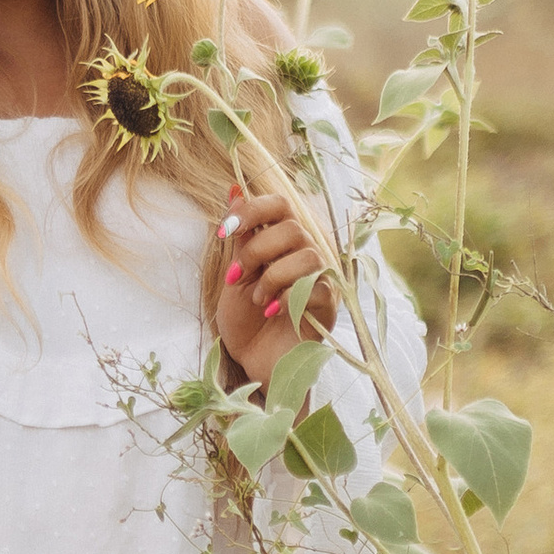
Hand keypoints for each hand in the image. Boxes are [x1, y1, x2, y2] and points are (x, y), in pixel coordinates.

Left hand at [215, 181, 337, 386]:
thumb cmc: (247, 321)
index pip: (279, 204)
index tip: (224, 230)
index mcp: (283, 241)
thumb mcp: (236, 274)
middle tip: (237, 277)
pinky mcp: (329, 306)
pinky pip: (316, 288)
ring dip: (272, 278)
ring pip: (306, 255)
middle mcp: (307, 253)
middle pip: (292, 228)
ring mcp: (322, 279)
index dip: (252, 209)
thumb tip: (233, 190)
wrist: (254, 363)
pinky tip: (271, 313)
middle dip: (256, 251)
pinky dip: (286, 299)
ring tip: (257, 301)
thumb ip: (241, 237)